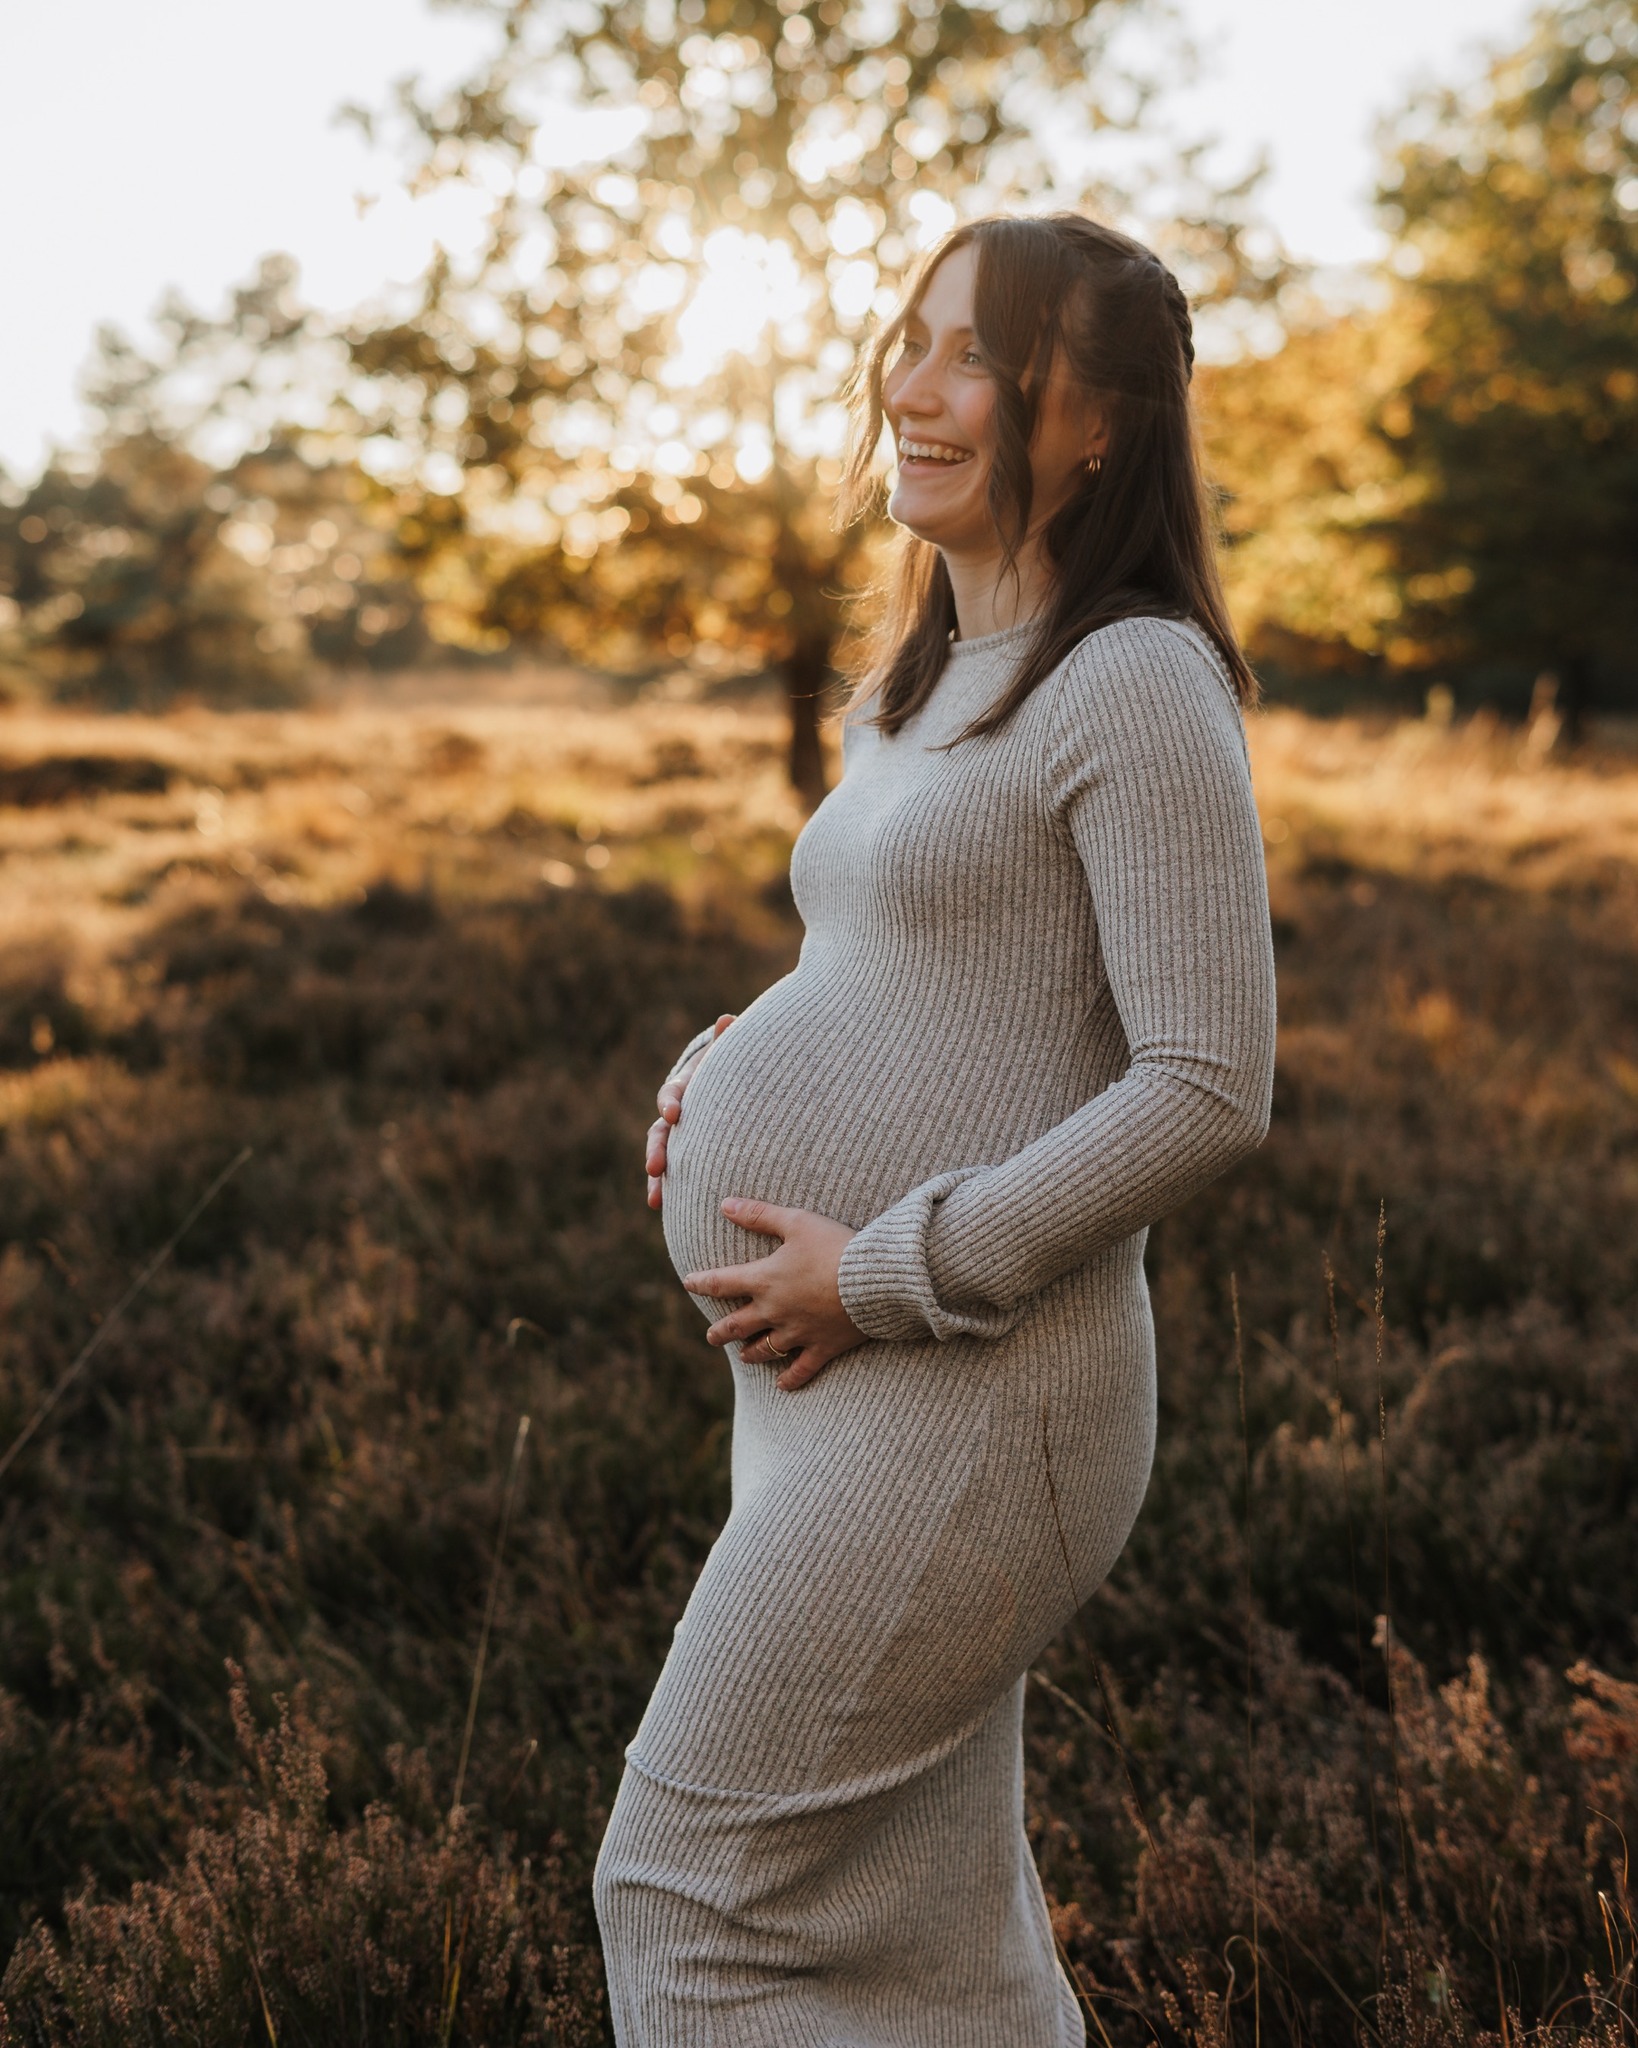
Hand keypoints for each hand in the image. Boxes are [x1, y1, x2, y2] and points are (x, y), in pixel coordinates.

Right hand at [646, 1014, 734, 1209]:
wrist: (729, 1086)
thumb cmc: (729, 1069)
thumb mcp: (728, 1054)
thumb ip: (727, 1039)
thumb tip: (728, 1019)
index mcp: (685, 1086)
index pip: (672, 1092)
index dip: (670, 1102)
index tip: (674, 1113)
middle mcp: (674, 1113)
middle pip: (659, 1131)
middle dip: (657, 1148)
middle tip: (655, 1166)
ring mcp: (677, 1136)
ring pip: (660, 1155)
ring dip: (656, 1176)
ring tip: (655, 1198)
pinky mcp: (684, 1155)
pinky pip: (672, 1173)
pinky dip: (665, 1189)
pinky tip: (660, 1208)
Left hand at [682, 1198, 863, 1391]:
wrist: (874, 1280)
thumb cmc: (835, 1245)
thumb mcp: (796, 1221)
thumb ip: (759, 1215)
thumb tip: (725, 1204)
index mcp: (765, 1280)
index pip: (722, 1282)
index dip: (702, 1282)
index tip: (689, 1283)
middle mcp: (775, 1311)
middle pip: (737, 1326)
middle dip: (720, 1332)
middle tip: (710, 1336)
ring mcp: (798, 1333)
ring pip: (764, 1350)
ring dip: (750, 1353)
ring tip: (743, 1356)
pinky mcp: (822, 1347)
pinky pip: (801, 1370)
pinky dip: (790, 1378)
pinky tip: (782, 1385)